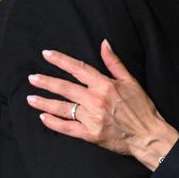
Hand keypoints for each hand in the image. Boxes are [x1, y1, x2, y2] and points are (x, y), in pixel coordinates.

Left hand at [26, 40, 178, 170]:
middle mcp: (96, 100)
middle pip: (65, 88)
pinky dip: (54, 123)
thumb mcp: (131, 81)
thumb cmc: (141, 107)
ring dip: (45, 102)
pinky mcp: (90, 134)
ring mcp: (91, 118)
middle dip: (46, 82)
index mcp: (105, 85)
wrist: (148, 134)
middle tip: (32, 78)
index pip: (78, 69)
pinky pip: (67, 128)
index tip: (47, 54)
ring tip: (31, 98)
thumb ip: (114, 62)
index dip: (61, 60)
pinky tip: (44, 118)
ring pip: (63, 108)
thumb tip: (104, 43)